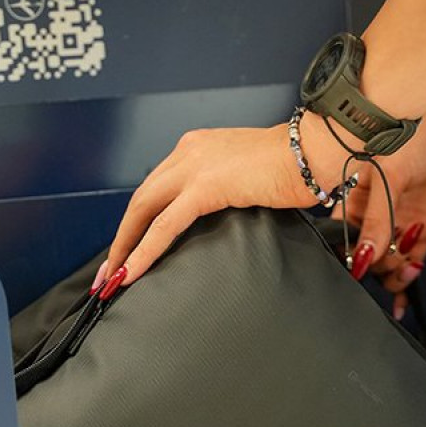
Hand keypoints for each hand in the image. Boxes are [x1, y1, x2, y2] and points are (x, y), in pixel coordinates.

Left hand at [98, 122, 347, 291]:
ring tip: (112, 279)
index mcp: (198, 147)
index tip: (127, 248)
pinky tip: (132, 272)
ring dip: (125, 247)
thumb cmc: (298, 167)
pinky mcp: (206, 187)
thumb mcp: (249, 178)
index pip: (157, 187)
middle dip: (121, 238)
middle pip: (141, 200)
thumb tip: (222, 218)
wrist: (317, 152)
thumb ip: (227, 192)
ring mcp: (195, 166)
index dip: (137, 221)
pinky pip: (165, 225)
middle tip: (107, 272)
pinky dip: (144, 250)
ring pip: (144, 211)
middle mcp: (189, 151)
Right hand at [341, 92, 425, 317]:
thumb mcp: (390, 175)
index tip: (356, 270)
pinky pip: (410, 264)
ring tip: (408, 266)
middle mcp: (372, 215)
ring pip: (387, 265)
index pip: (341, 238)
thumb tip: (362, 259)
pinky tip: (401, 304)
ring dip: (394, 275)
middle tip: (390, 257)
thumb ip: (376, 220)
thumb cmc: (415, 132)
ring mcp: (397, 225)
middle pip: (365, 257)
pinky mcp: (422, 231)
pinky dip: (406, 283)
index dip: (347, 257)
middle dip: (376, 266)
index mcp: (352, 199)